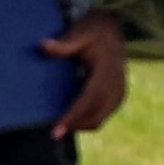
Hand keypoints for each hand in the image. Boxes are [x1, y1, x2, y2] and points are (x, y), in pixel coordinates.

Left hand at [44, 13, 126, 138]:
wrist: (113, 31)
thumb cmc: (93, 31)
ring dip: (81, 125)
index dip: (73, 116)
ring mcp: (120, 93)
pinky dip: (88, 120)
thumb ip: (63, 43)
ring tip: (61, 127)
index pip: (89, 99)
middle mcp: (117, 85)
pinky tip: (72, 118)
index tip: (56, 129)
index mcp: (108, 70)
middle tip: (53, 133)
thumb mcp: (79, 32)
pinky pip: (103, 115)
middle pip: (96, 115)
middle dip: (75, 126)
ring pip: (100, 119)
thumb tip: (43, 45)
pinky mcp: (119, 97)